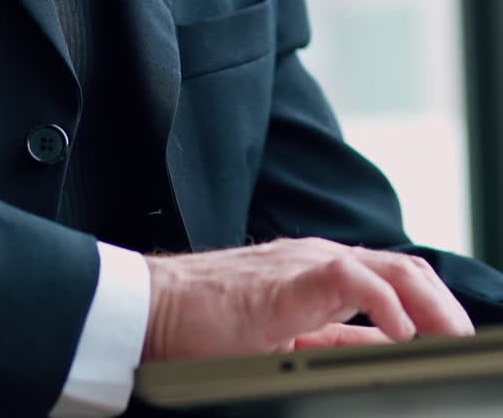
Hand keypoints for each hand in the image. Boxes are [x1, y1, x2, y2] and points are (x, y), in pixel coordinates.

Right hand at [143, 237, 473, 360]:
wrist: (152, 308)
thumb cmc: (205, 326)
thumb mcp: (285, 342)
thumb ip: (331, 343)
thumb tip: (382, 357)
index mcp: (321, 275)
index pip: (396, 281)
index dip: (434, 311)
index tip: (455, 345)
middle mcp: (321, 260)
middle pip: (406, 269)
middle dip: (445, 309)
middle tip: (465, 346)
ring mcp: (307, 264)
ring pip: (391, 267)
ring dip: (432, 307)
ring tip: (451, 342)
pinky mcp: (291, 277)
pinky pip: (354, 281)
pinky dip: (388, 307)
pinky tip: (402, 336)